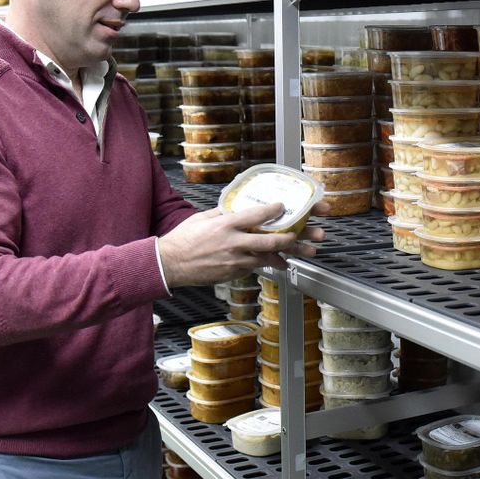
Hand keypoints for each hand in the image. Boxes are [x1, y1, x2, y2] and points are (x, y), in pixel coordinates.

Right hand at [159, 201, 330, 288]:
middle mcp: (233, 243)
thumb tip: (239, 205)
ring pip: (268, 256)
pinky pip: (257, 267)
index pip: (256, 215)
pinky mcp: (234, 272)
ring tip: (309, 251)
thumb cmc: (184, 239)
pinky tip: (283, 263)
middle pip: (270, 240)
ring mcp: (235, 260)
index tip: (285, 206)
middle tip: (308, 233)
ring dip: (290, 254)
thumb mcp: (204, 218)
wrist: (170, 264)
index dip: (274, 210)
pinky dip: (271, 264)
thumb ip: (224, 213)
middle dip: (293, 237)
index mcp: (226, 225)